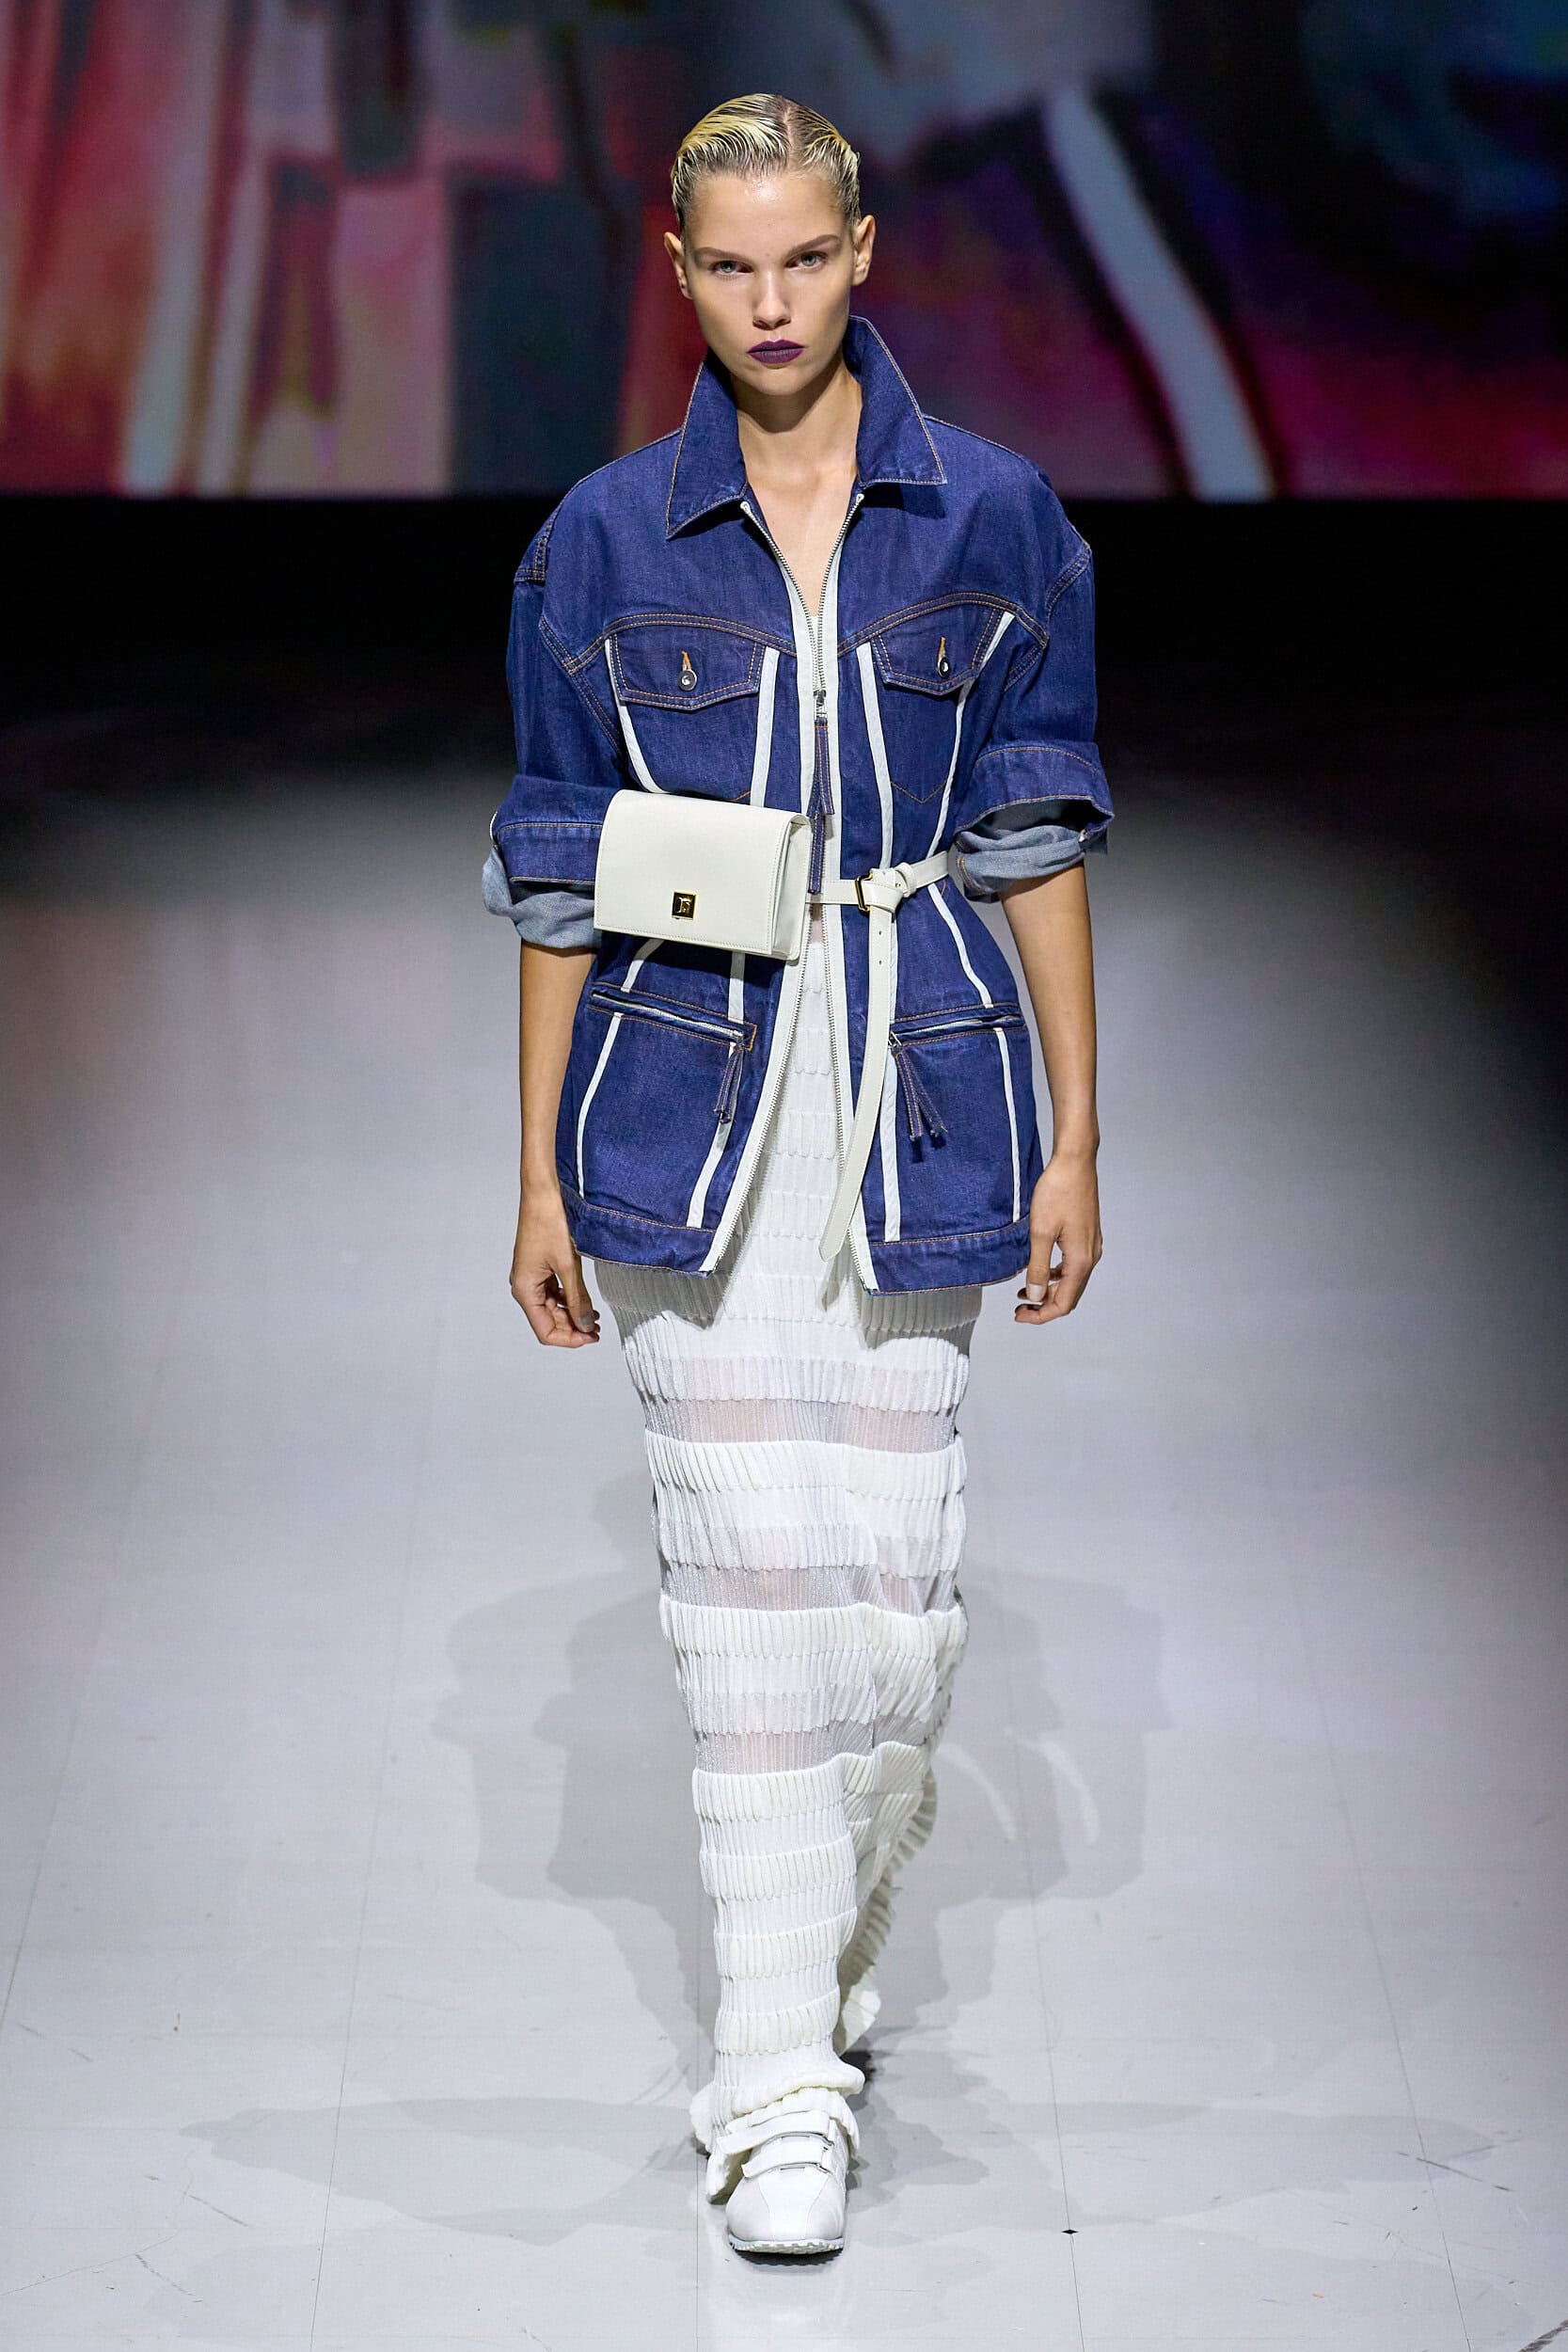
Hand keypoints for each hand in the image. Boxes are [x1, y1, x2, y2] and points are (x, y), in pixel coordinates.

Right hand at [510, 1187, 600, 1346]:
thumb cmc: (549, 1223)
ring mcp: (531, 1277)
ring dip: (571, 1315)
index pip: (545, 1331)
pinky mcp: (538, 1268)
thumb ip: (577, 1299)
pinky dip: (568, 1300)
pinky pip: (553, 1293)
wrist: (542, 1193)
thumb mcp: (568, 1265)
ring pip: (551, 1308)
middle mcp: (524, 1287)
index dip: (569, 1339)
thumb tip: (585, 1325)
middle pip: (548, 1321)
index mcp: (525, 1290)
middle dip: (572, 1327)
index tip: (591, 1337)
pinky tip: (584, 1301)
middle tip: (597, 1329)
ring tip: (594, 1317)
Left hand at [1016, 1152, 1101, 1323]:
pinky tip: (1038, 1270)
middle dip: (1044, 1305)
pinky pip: (1072, 1266)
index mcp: (1080, 1261)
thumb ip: (1037, 1267)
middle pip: (1069, 1296)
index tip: (1019, 1314)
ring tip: (1024, 1292)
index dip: (1041, 1314)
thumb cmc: (1058, 1192)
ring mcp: (1091, 1246)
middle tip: (1019, 1308)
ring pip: (1071, 1282)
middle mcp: (1090, 1257)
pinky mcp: (1086, 1236)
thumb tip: (1034, 1295)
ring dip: (1049, 1290)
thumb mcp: (1040, 1232)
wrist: (1074, 1162)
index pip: (1063, 1303)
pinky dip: (1055, 1275)